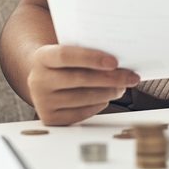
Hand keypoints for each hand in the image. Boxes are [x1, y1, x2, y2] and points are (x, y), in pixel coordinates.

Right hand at [26, 45, 140, 125]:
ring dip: (108, 93)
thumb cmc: (65, 63)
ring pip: (82, 98)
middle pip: (79, 79)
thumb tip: (120, 58)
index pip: (66, 56)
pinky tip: (106, 98)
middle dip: (110, 79)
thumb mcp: (69, 50)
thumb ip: (87, 50)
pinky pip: (79, 114)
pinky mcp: (50, 118)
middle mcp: (38, 80)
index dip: (91, 58)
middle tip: (131, 77)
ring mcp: (42, 101)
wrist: (44, 78)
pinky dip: (97, 106)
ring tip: (122, 87)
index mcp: (42, 57)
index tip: (115, 62)